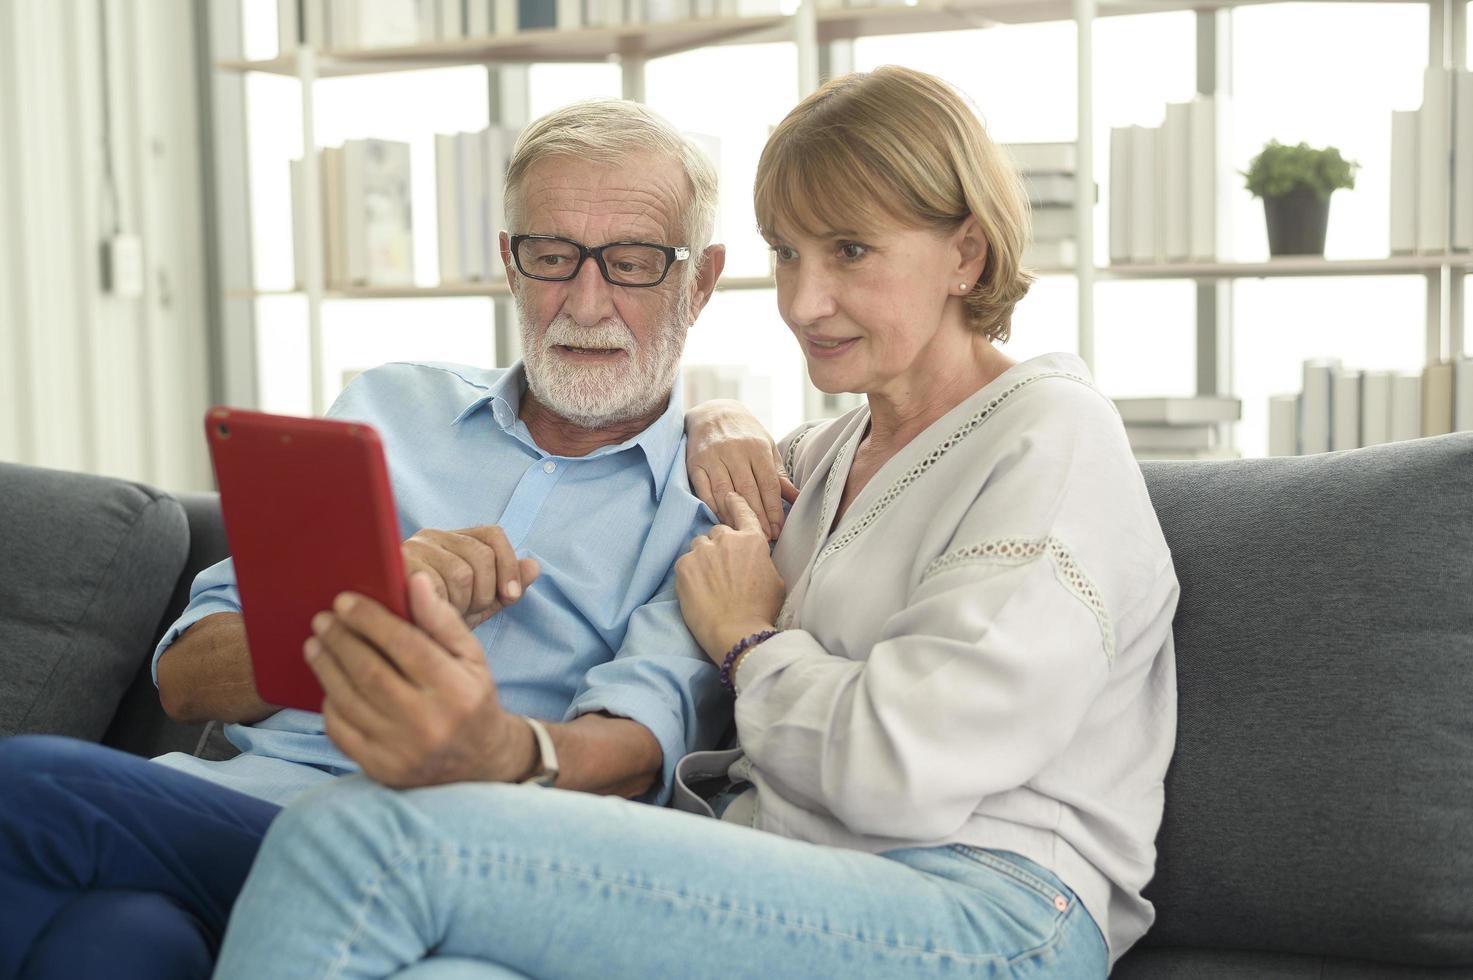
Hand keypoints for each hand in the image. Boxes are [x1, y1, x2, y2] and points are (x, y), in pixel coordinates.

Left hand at [304, 572, 534, 787]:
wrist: (477, 764)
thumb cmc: (470, 698)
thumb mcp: (471, 657)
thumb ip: (442, 620)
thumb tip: (414, 581)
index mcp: (456, 690)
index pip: (406, 646)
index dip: (370, 620)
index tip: (345, 600)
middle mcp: (429, 724)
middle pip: (370, 672)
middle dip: (340, 640)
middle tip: (323, 619)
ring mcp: (401, 751)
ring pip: (349, 700)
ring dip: (326, 666)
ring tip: (316, 643)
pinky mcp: (380, 769)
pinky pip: (341, 730)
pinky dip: (330, 702)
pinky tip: (329, 682)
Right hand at [401, 525, 540, 628]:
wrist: (396, 641)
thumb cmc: (438, 618)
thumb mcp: (479, 604)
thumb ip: (506, 587)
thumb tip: (534, 566)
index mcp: (454, 539)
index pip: (493, 535)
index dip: (508, 566)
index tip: (510, 597)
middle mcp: (431, 537)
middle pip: (481, 556)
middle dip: (484, 592)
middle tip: (469, 612)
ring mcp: (411, 550)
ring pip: (461, 572)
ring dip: (463, 603)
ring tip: (449, 615)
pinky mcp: (395, 568)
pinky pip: (434, 586)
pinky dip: (443, 606)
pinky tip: (436, 617)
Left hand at [675, 493, 785, 662]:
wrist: (737, 631)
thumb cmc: (760, 610)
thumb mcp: (775, 580)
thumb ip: (761, 560)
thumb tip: (754, 558)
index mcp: (752, 540)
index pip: (742, 512)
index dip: (735, 503)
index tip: (729, 496)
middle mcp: (726, 539)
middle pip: (717, 533)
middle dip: (719, 547)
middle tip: (721, 571)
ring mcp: (702, 551)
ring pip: (699, 547)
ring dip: (703, 559)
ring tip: (709, 584)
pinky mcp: (683, 566)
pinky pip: (685, 563)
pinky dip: (690, 575)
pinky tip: (698, 592)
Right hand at [685, 399, 797, 540]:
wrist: (713, 412)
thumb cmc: (745, 434)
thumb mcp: (767, 447)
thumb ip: (779, 475)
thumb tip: (799, 498)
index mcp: (757, 447)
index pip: (768, 483)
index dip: (774, 509)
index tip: (778, 529)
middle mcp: (735, 450)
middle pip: (748, 490)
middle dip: (757, 517)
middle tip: (765, 538)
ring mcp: (713, 456)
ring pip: (725, 492)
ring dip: (735, 516)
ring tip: (744, 533)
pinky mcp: (695, 462)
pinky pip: (704, 490)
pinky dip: (713, 507)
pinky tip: (722, 520)